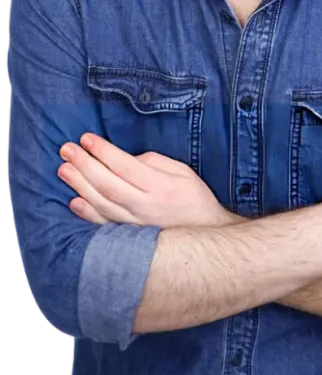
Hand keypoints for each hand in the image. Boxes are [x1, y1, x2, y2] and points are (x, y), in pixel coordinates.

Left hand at [57, 133, 230, 227]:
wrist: (205, 234)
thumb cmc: (193, 198)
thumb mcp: (182, 171)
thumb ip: (153, 162)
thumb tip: (124, 161)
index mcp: (161, 186)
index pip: (125, 166)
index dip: (103, 151)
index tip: (86, 138)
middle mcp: (146, 206)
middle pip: (108, 184)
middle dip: (84, 165)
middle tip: (66, 150)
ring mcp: (136, 224)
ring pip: (102, 204)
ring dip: (79, 186)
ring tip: (64, 169)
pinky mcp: (131, 236)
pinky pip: (104, 224)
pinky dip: (87, 214)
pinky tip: (74, 201)